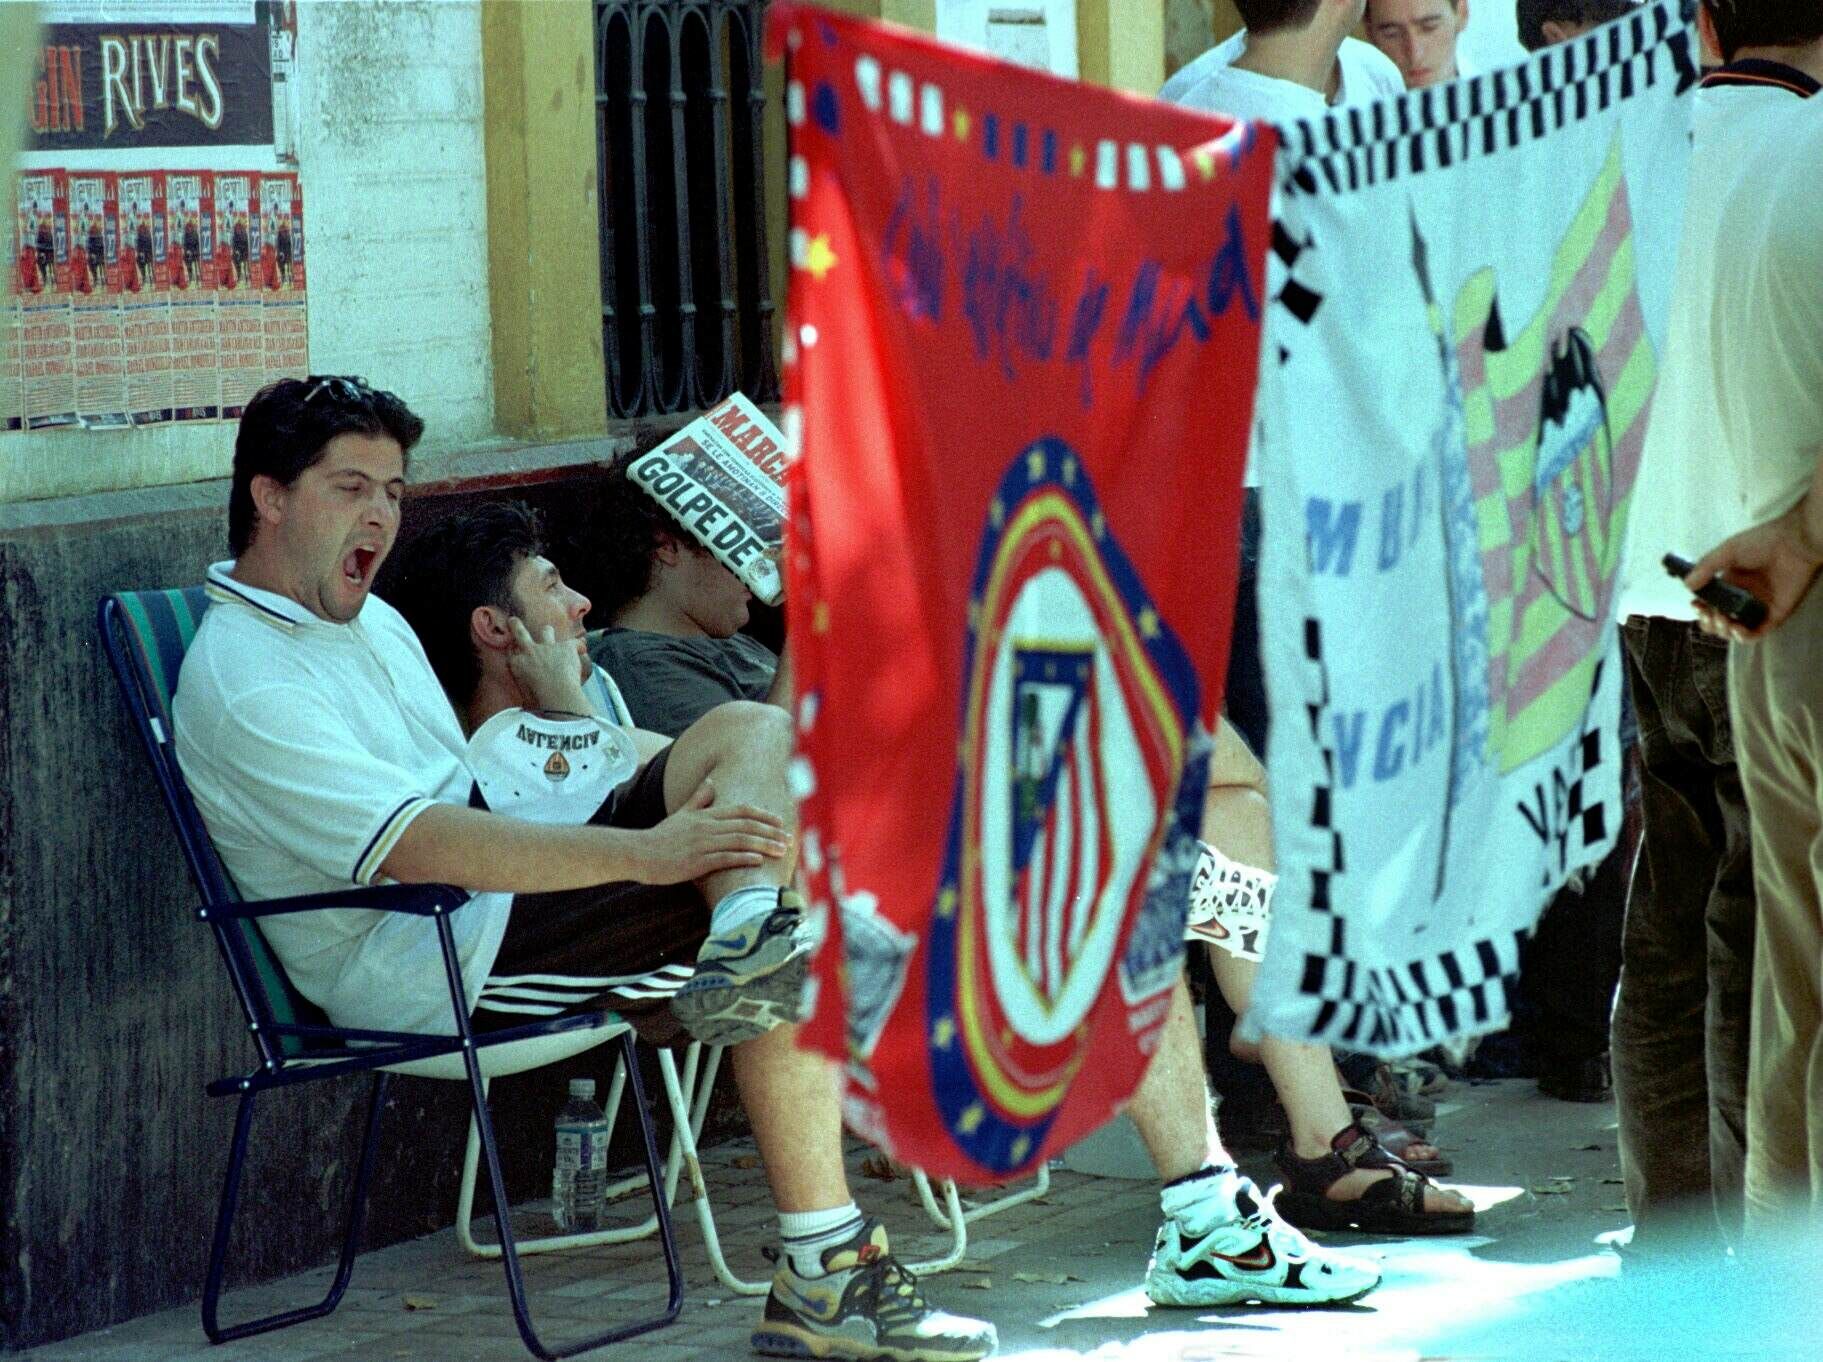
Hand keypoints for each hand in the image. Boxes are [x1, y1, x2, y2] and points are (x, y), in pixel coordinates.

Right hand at [506, 618, 589, 711]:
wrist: (557, 694)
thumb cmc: (539, 701)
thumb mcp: (524, 698)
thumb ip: (525, 694)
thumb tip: (524, 709)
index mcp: (517, 665)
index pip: (511, 652)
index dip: (513, 650)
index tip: (512, 649)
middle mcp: (530, 651)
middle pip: (519, 632)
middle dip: (516, 625)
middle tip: (513, 620)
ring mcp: (548, 646)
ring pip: (546, 630)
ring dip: (549, 633)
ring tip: (550, 633)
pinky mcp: (566, 647)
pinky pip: (575, 642)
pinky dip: (578, 646)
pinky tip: (582, 650)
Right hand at [634, 779, 791, 883]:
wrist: (640, 853)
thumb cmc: (662, 836)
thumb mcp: (681, 813)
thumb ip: (699, 798)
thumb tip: (711, 781)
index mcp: (706, 814)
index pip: (741, 810)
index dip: (763, 815)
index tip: (780, 821)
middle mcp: (707, 826)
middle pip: (746, 826)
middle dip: (770, 832)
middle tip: (789, 839)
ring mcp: (702, 844)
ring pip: (739, 841)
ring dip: (763, 845)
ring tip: (781, 851)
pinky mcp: (696, 861)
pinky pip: (724, 858)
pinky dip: (742, 858)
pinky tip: (757, 861)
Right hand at [1686, 502, 1822, 641]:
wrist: (1795, 543)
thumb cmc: (1763, 541)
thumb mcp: (1727, 550)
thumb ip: (1706, 567)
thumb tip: (1686, 585)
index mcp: (1729, 584)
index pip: (1709, 605)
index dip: (1700, 609)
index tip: (1696, 605)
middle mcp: (1742, 598)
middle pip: (1718, 622)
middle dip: (1708, 623)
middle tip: (1709, 613)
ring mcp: (1758, 608)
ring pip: (1734, 632)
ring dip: (1723, 630)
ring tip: (1722, 618)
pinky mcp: (1774, 615)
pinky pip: (1756, 634)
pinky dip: (1743, 636)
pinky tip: (1736, 628)